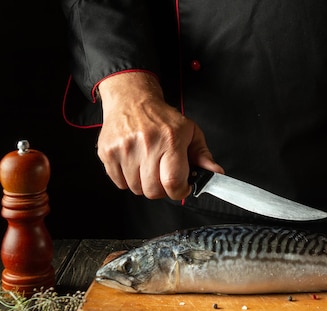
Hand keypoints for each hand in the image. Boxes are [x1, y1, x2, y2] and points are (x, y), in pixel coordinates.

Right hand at [96, 72, 222, 199]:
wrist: (132, 99)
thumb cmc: (163, 118)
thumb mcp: (190, 132)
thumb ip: (203, 155)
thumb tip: (215, 173)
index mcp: (171, 140)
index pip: (173, 182)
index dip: (179, 191)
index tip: (182, 187)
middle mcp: (146, 144)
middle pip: (153, 190)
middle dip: (162, 189)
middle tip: (164, 175)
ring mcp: (124, 148)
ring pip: (136, 189)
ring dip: (144, 184)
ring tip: (148, 166)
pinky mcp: (107, 152)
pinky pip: (119, 183)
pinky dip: (128, 179)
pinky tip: (135, 164)